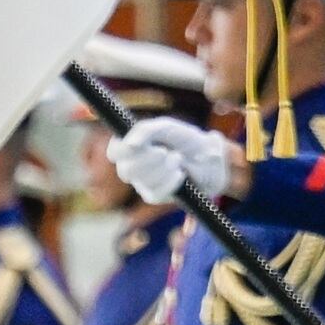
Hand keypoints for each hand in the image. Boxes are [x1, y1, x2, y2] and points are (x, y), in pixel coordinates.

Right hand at [113, 117, 229, 206]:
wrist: (209, 159)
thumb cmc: (186, 140)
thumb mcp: (167, 128)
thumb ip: (146, 130)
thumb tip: (131, 143)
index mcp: (133, 146)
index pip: (114, 151)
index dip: (121, 149)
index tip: (136, 145)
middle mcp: (133, 166)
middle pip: (126, 169)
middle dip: (148, 159)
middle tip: (164, 152)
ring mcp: (142, 183)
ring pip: (142, 181)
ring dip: (163, 168)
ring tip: (177, 159)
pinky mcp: (154, 196)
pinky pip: (155, 192)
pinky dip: (171, 181)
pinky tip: (181, 174)